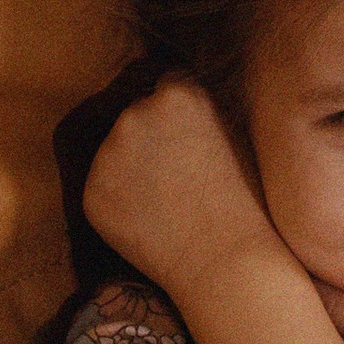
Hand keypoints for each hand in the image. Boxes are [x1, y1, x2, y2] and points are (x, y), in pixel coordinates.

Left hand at [81, 73, 282, 298]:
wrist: (228, 260)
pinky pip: (105, 187)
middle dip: (153, 134)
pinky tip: (153, 218)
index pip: (166, 83)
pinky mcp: (92, 191)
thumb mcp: (241, 129)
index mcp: (177, 92)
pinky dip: (121, 199)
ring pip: (117, 150)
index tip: (191, 134)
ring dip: (134, 165)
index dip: (179, 110)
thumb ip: (207, 101)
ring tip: (170, 198)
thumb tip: (185, 89)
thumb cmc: (251, 198)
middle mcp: (135, 114)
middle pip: (136, 113)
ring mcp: (109, 153)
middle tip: (182, 172)